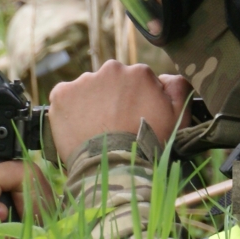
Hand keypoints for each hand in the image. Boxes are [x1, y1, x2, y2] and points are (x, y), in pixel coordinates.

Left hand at [47, 60, 191, 159]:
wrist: (114, 169)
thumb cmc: (149, 146)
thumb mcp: (178, 118)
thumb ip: (178, 88)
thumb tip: (167, 77)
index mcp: (139, 73)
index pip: (136, 81)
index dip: (136, 101)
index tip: (134, 119)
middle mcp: (110, 69)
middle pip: (111, 82)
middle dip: (112, 99)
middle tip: (114, 126)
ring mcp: (83, 81)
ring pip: (88, 90)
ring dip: (91, 105)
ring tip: (96, 131)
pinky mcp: (61, 94)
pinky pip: (65, 98)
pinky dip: (69, 111)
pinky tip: (79, 129)